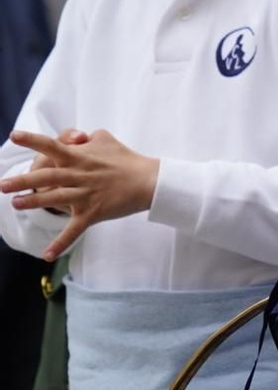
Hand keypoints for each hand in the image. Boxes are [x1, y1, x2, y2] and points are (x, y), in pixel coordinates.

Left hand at [1, 129, 159, 260]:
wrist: (150, 180)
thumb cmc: (128, 159)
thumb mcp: (107, 140)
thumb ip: (90, 137)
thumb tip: (81, 135)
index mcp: (80, 157)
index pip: (53, 145)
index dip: (33, 140)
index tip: (14, 135)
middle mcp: (80, 175)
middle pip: (47, 176)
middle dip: (23, 180)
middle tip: (2, 184)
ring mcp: (85, 194)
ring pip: (55, 199)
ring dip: (34, 202)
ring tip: (15, 203)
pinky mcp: (93, 212)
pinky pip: (74, 230)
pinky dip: (61, 243)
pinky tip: (46, 255)